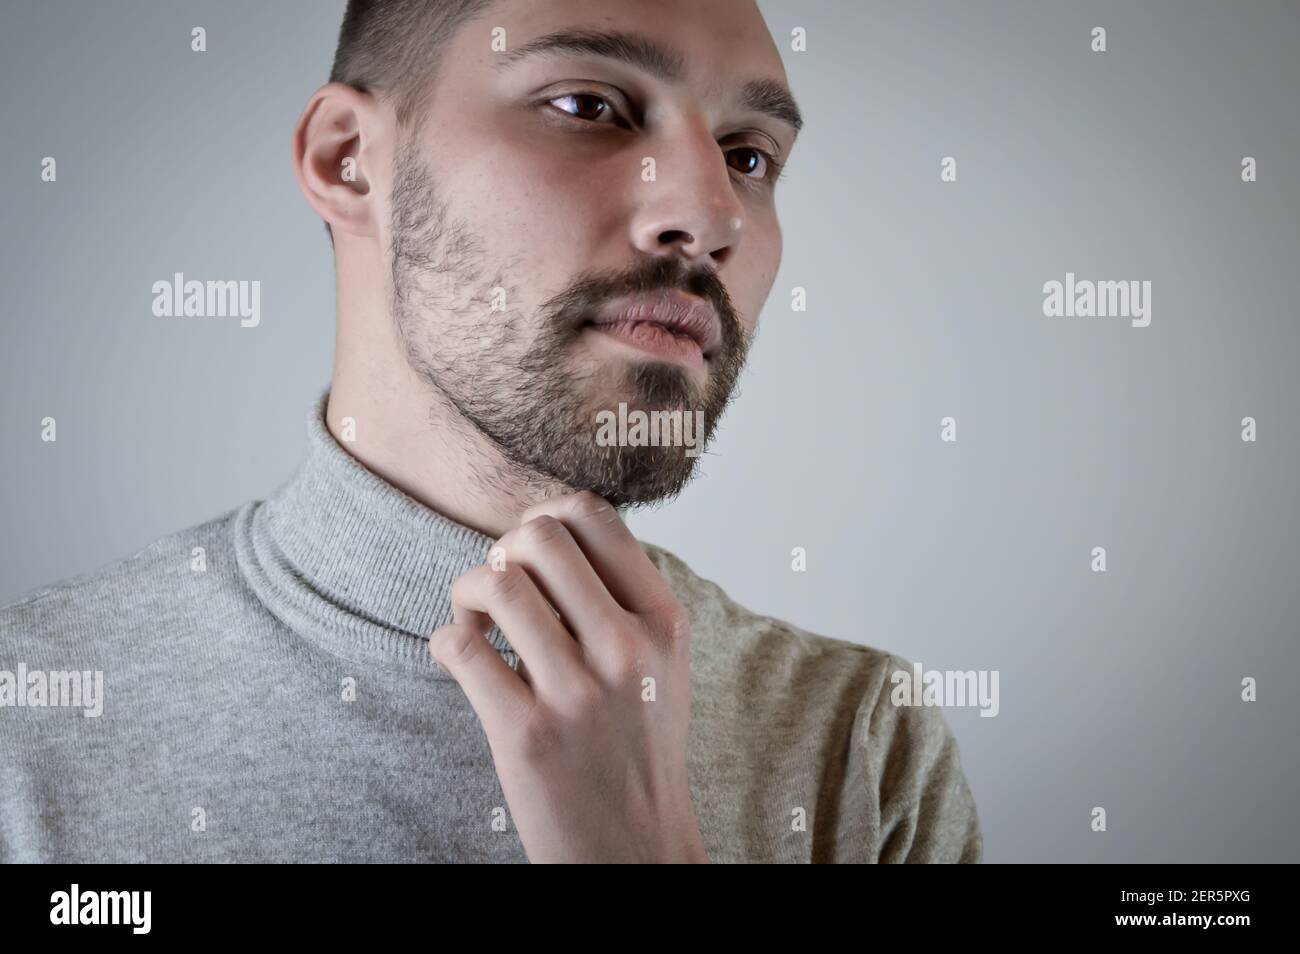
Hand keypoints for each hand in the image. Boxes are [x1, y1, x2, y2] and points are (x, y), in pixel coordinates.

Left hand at [429, 491, 708, 862]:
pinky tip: (459, 657)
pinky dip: (444, 642)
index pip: (595, 517)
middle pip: (540, 537)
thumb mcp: (660, 666)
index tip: (530, 554)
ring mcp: (579, 693)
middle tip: (498, 589)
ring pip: (497, 584)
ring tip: (474, 622)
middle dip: (501, 551)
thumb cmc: (637, 750)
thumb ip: (622, 601)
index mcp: (664, 623)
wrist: (636, 852)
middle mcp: (628, 649)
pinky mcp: (527, 735)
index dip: (545, 518)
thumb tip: (550, 530)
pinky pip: (460, 648)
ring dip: (467, 592)